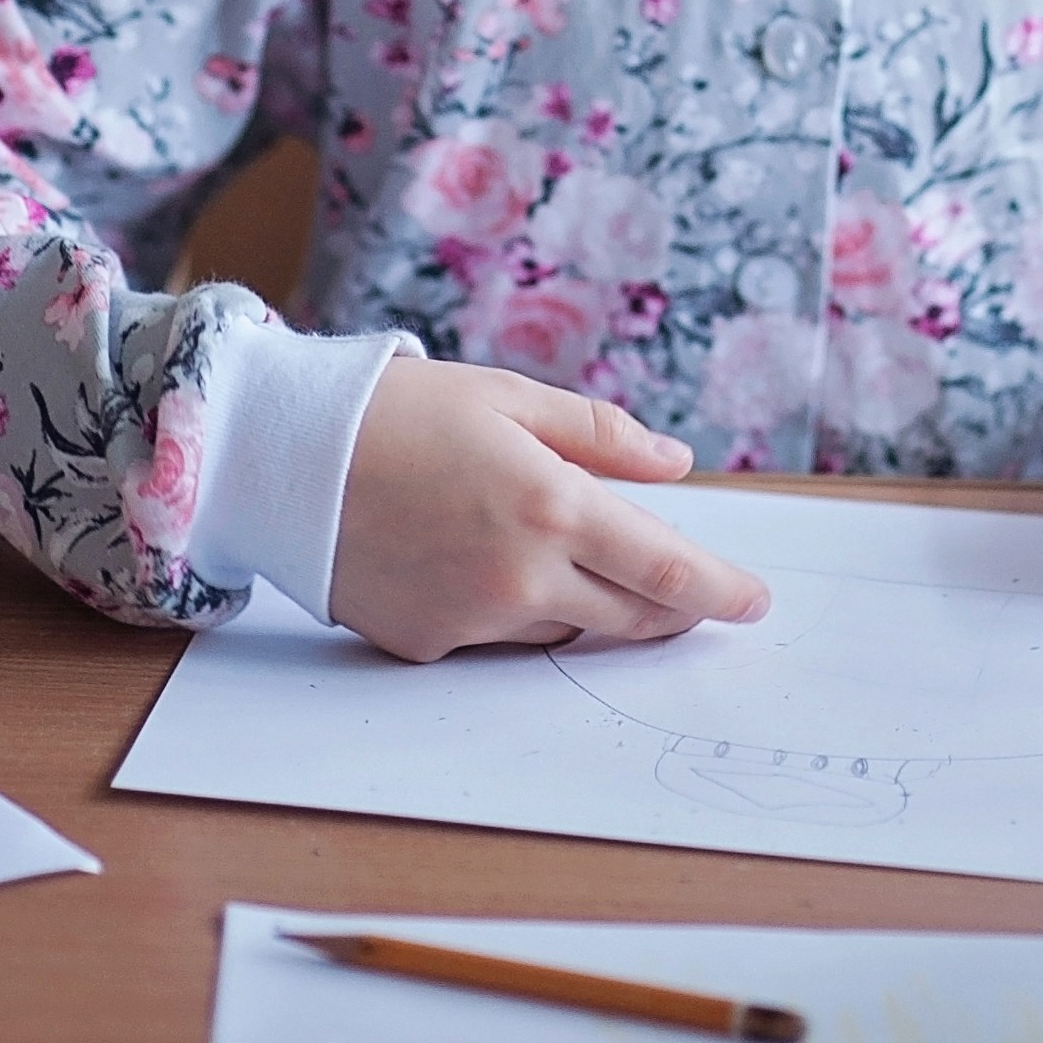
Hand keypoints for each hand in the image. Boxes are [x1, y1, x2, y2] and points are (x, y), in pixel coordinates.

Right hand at [327, 358, 769, 663]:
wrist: (286, 457)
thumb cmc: (403, 411)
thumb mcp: (511, 397)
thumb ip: (602, 436)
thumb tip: (675, 468)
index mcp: (552, 505)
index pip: (667, 571)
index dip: (721, 591)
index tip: (755, 602)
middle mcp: (520, 576)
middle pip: (630, 617)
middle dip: (673, 609)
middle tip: (696, 592)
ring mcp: (473, 619)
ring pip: (569, 632)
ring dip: (597, 607)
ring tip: (591, 564)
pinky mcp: (428, 645)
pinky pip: (502, 640)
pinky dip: (520, 612)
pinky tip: (495, 566)